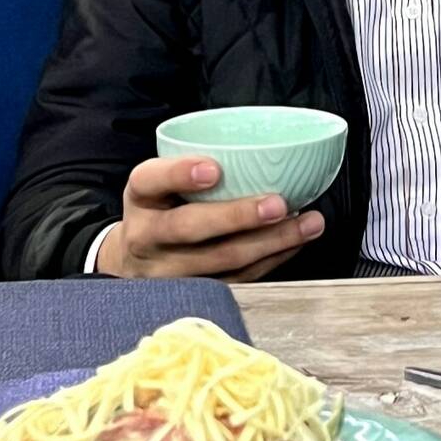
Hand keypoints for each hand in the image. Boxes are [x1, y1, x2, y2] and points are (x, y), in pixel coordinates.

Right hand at [95, 156, 325, 281]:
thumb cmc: (163, 205)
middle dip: (237, 216)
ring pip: (220, 260)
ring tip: (308, 223)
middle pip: (189, 227)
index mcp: (140, 196)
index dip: (181, 174)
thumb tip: (265, 145)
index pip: (151, 180)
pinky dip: (270, 260)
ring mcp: (167, 272)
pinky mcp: (191, 295)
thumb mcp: (162, 179)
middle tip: (279, 204)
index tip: (214, 169)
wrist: (132, 260)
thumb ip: (194, 163)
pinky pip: (236, 280)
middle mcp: (147, 235)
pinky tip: (295, 243)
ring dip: (270, 242)